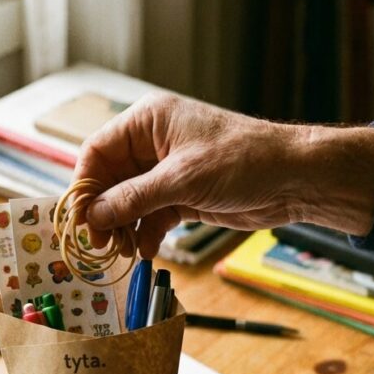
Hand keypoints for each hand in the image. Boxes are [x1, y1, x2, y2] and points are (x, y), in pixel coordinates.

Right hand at [76, 92, 373, 256]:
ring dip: (123, 228)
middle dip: (103, 213)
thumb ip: (133, 198)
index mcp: (148, 121)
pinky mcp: (182, 196)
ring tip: (123, 252)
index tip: (79, 218)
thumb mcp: (182, 179)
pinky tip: (145, 252)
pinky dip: (145, 234)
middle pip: (109, 180)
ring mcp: (167, 172)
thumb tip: (94, 216)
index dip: (84, 185)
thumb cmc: (243, 160)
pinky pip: (150, 216)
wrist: (294, 179)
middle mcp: (152, 144)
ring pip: (128, 202)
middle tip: (99, 244)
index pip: (97, 151)